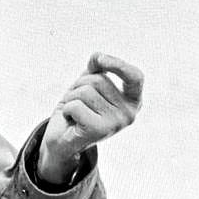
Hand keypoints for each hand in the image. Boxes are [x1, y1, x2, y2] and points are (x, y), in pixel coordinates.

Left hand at [38, 52, 143, 182]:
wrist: (63, 141)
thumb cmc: (79, 109)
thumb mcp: (89, 83)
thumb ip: (96, 68)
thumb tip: (97, 57)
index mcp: (133, 101)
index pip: (135, 76)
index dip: (117, 64)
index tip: (98, 58)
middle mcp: (129, 114)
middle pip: (99, 80)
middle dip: (80, 86)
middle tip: (79, 104)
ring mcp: (116, 123)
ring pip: (85, 92)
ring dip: (72, 98)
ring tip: (75, 113)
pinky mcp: (99, 131)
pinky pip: (75, 105)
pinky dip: (67, 110)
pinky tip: (72, 122)